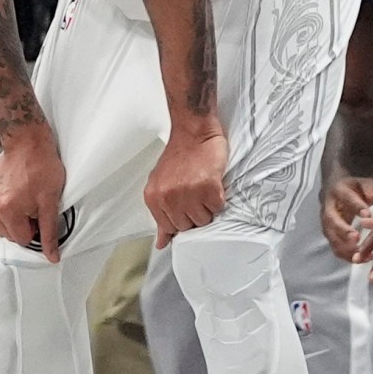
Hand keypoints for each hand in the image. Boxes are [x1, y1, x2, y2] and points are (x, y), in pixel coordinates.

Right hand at [0, 122, 67, 256]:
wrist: (26, 141)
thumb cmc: (42, 167)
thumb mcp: (51, 201)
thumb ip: (49, 231)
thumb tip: (52, 256)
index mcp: (8, 211)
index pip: (23, 240)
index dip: (36, 229)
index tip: (41, 213)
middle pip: (10, 235)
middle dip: (23, 225)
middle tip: (34, 205)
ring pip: (0, 226)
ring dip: (12, 219)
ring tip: (24, 199)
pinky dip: (4, 209)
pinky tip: (14, 195)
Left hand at [147, 121, 229, 248]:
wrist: (194, 131)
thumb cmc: (180, 154)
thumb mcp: (161, 184)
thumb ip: (161, 214)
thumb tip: (162, 242)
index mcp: (154, 197)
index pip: (169, 228)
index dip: (181, 218)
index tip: (186, 208)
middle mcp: (169, 197)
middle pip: (187, 226)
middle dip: (194, 213)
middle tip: (195, 193)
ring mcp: (188, 193)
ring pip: (204, 220)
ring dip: (207, 206)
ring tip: (203, 187)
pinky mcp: (208, 188)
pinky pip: (217, 207)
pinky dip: (218, 197)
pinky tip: (211, 183)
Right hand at [321, 175, 372, 258]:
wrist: (336, 190)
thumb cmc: (355, 188)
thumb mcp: (365, 183)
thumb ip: (372, 189)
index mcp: (338, 191)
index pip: (346, 198)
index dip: (356, 207)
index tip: (368, 214)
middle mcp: (328, 208)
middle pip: (331, 221)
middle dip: (343, 231)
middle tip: (356, 238)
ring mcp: (327, 223)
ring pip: (332, 237)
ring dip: (345, 248)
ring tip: (363, 254)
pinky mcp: (330, 235)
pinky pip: (336, 248)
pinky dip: (348, 256)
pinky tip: (363, 259)